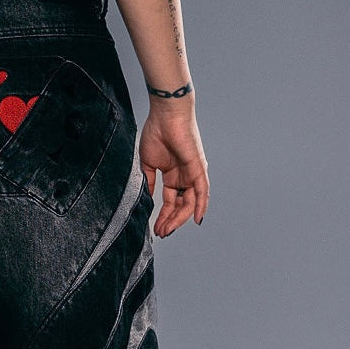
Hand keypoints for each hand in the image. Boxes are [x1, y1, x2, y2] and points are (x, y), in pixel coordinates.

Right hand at [139, 107, 209, 237]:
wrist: (165, 115)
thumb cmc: (156, 133)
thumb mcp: (148, 163)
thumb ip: (149, 181)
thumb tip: (146, 198)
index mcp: (172, 175)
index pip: (170, 201)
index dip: (163, 215)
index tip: (156, 228)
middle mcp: (184, 176)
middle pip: (180, 205)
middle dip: (170, 221)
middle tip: (161, 233)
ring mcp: (192, 173)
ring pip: (190, 202)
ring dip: (180, 218)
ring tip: (168, 229)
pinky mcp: (198, 168)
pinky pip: (202, 191)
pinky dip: (200, 205)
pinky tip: (196, 219)